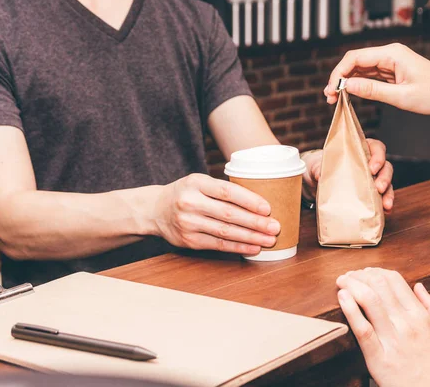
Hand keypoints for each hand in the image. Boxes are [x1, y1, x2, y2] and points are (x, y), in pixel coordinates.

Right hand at [154, 173, 279, 254]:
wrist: (155, 210)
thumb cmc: (187, 193)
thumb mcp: (199, 182)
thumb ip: (222, 190)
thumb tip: (260, 202)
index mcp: (196, 183)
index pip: (227, 192)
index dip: (249, 201)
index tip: (268, 208)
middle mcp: (190, 202)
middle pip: (228, 214)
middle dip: (255, 223)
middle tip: (275, 227)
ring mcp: (188, 223)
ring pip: (225, 232)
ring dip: (251, 237)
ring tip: (269, 240)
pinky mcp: (189, 240)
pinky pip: (218, 245)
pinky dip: (238, 247)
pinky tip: (253, 248)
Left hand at [301, 139, 394, 212]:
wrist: (314, 181)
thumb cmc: (319, 167)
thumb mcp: (317, 165)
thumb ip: (320, 168)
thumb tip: (321, 176)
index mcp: (360, 150)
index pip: (376, 148)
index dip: (378, 157)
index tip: (372, 168)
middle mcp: (369, 164)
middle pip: (386, 167)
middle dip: (385, 178)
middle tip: (379, 188)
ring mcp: (371, 180)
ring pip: (387, 184)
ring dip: (388, 194)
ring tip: (386, 204)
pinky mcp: (369, 195)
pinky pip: (381, 199)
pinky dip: (384, 205)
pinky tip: (385, 212)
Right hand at [323, 43, 429, 116]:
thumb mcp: (402, 97)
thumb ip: (372, 91)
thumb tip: (347, 86)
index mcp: (392, 54)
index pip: (355, 58)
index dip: (338, 74)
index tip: (331, 91)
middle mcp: (390, 54)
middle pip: (355, 62)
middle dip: (340, 79)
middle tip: (330, 98)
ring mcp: (391, 63)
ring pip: (361, 70)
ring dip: (347, 83)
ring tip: (335, 100)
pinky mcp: (394, 73)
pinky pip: (371, 77)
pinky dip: (359, 86)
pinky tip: (350, 96)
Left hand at [336, 268, 429, 386]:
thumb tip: (420, 286)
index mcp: (422, 317)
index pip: (395, 281)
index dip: (377, 272)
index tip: (368, 273)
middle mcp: (407, 324)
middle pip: (380, 286)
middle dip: (361, 275)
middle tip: (351, 275)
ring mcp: (393, 340)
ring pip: (370, 301)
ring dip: (353, 285)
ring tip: (343, 281)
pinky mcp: (379, 359)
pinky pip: (362, 330)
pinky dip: (351, 310)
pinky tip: (343, 298)